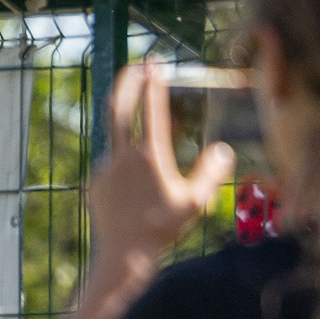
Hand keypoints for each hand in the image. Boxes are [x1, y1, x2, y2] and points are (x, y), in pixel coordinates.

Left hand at [86, 64, 233, 297]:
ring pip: (120, 146)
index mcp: (149, 157)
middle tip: (138, 64)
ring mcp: (105, 169)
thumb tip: (224, 149)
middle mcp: (123, 157)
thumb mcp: (195, 203)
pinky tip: (136, 197)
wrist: (123, 256)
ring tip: (149, 175)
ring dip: (133, 142)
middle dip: (127, 82)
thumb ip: (211, 173)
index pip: (151, 110)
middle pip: (118, 108)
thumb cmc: (162, 230)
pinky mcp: (95, 183)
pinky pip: (113, 169)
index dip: (154, 83)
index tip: (156, 62)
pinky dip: (126, 171)